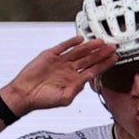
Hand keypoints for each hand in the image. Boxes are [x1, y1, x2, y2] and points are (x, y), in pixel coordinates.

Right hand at [0, 38, 117, 117]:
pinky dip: (71, 42)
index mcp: (74, 81)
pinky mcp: (50, 55)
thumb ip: (77, 89)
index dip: (104, 64)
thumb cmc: (42, 100)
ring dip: (90, 46)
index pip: (93, 70)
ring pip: (79, 52)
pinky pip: (63, 46)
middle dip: (101, 53)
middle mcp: (69, 70)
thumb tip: (89, 79)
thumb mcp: (64, 98)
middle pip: (89, 59)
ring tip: (101, 41)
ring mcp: (60, 62)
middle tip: (113, 47)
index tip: (114, 58)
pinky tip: (80, 39)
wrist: (24, 94)